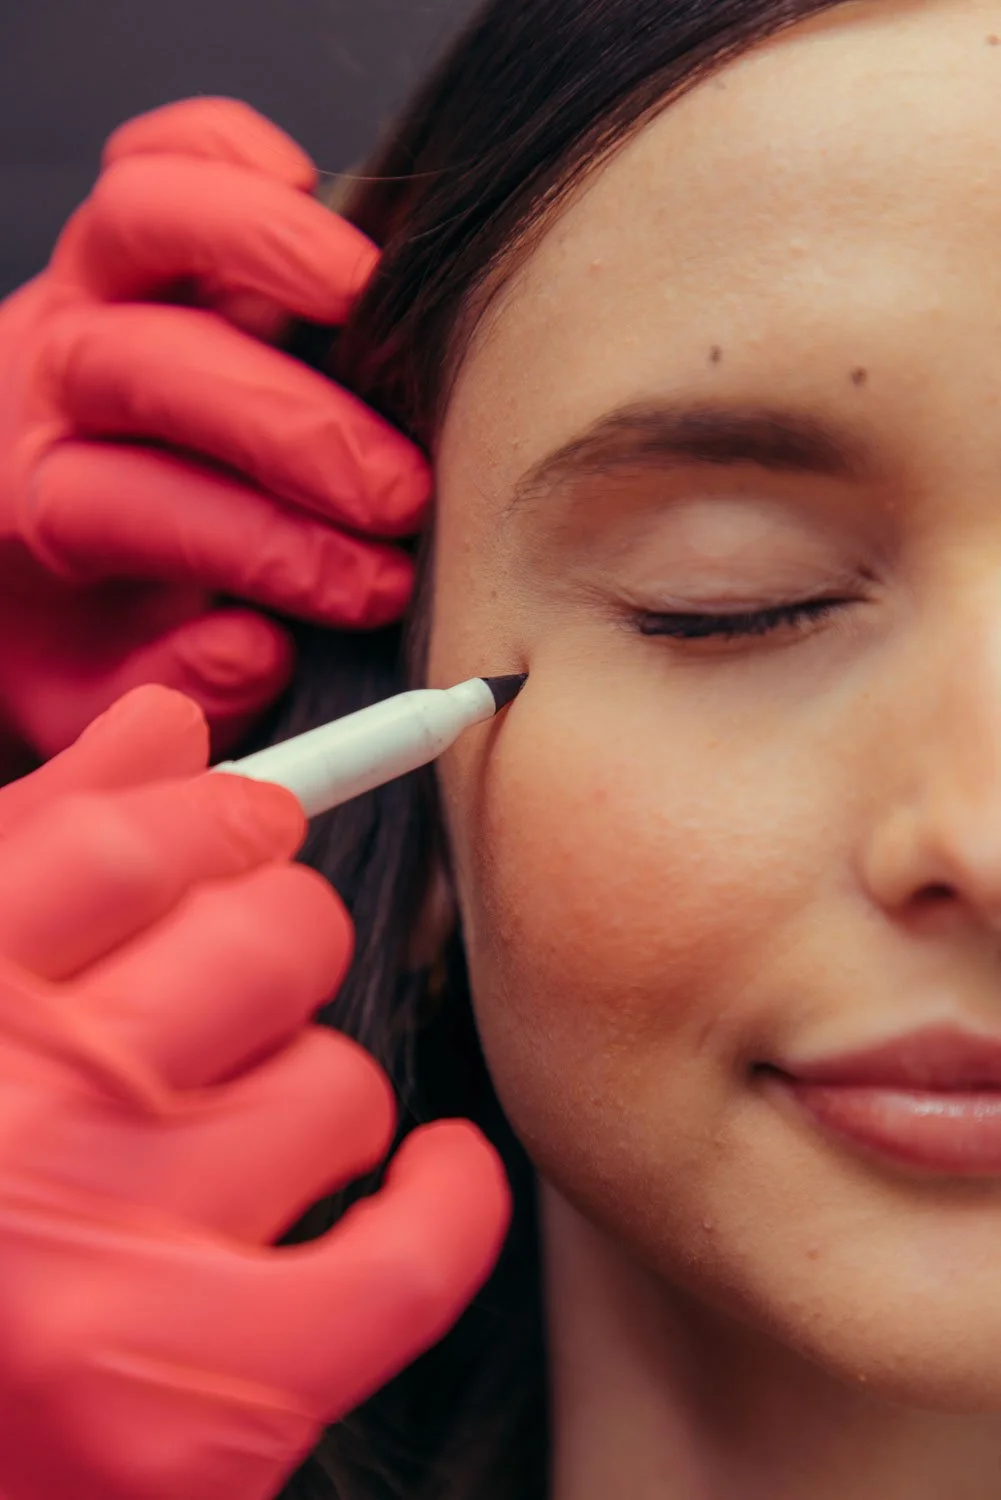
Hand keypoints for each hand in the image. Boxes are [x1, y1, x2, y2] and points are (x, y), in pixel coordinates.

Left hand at [0, 98, 430, 774]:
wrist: (5, 547)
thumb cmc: (79, 623)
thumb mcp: (101, 698)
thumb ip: (176, 685)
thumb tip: (257, 641)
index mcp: (39, 509)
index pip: (151, 510)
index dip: (275, 551)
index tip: (374, 590)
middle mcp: (52, 384)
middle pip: (160, 370)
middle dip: (296, 430)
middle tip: (400, 493)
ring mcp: (81, 294)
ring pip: (147, 222)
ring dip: (269, 249)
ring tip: (376, 301)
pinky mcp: (115, 243)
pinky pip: (151, 159)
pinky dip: (228, 153)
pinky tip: (309, 189)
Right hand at [0, 686, 509, 1499]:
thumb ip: (40, 851)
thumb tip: (172, 728)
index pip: (137, 839)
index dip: (220, 814)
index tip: (249, 822)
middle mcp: (31, 1119)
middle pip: (273, 935)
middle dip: (276, 934)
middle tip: (236, 981)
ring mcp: (119, 1267)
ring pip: (341, 1083)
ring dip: (307, 1094)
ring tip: (225, 1141)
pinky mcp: (209, 1406)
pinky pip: (412, 1257)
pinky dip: (445, 1201)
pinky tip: (425, 1175)